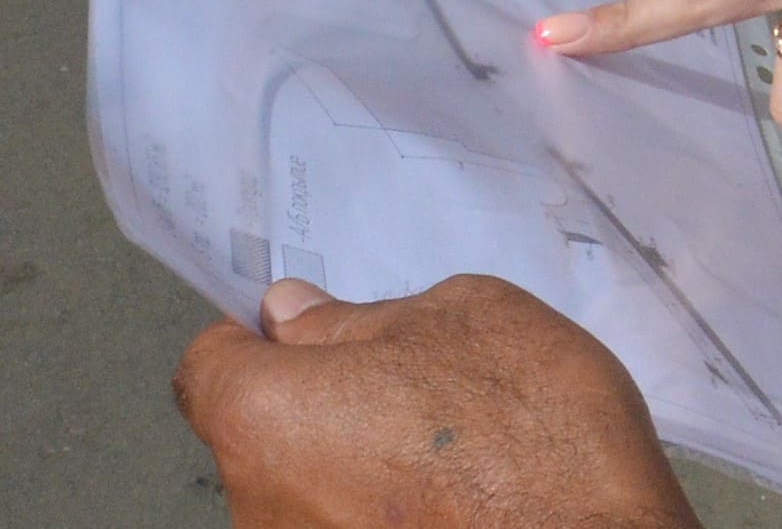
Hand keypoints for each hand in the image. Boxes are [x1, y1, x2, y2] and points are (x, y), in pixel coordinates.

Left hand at [174, 275, 697, 528]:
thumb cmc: (530, 436)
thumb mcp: (463, 317)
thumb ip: (361, 315)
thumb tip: (299, 317)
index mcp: (263, 418)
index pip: (209, 364)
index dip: (259, 333)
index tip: (304, 322)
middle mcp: (257, 505)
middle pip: (264, 432)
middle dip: (324, 398)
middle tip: (416, 377)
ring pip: (311, 487)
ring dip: (361, 460)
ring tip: (456, 446)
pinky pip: (350, 526)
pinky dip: (389, 510)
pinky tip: (459, 497)